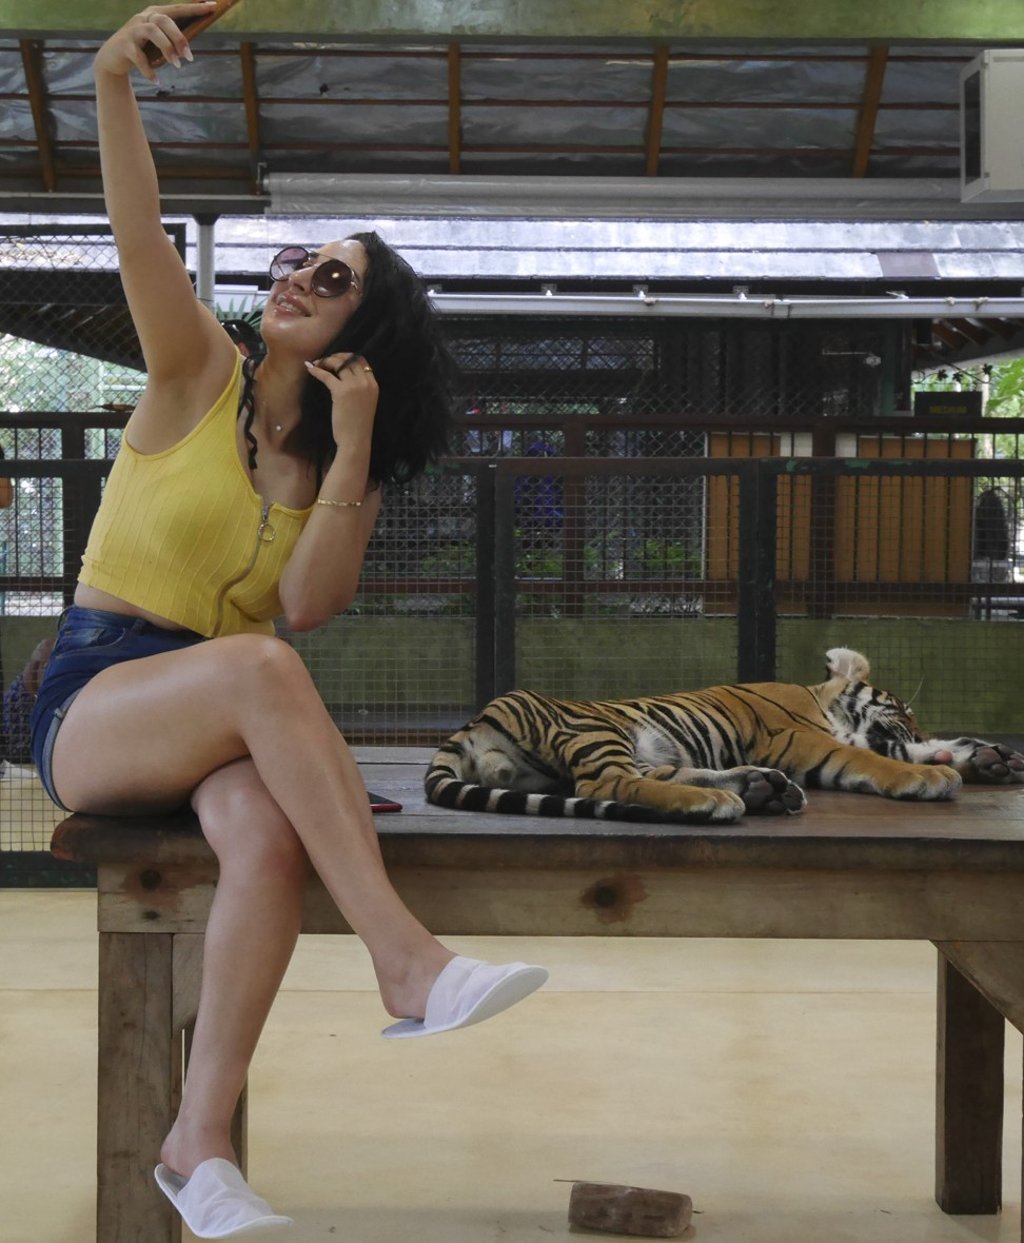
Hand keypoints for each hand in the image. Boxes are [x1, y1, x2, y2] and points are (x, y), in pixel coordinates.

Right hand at [94, 3, 215, 81]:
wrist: (114, 58)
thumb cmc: (144, 49)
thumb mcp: (160, 43)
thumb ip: (173, 41)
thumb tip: (191, 49)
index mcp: (155, 14)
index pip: (177, 9)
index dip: (195, 8)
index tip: (213, 6)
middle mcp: (143, 18)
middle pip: (164, 20)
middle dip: (179, 38)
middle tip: (190, 58)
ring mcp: (133, 30)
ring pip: (152, 31)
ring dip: (167, 49)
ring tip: (176, 65)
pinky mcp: (124, 45)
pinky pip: (138, 56)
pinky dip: (149, 69)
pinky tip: (157, 80)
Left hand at [304, 353, 379, 445]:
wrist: (356, 440)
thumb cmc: (359, 426)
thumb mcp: (365, 403)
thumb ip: (361, 389)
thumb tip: (346, 378)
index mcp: (373, 385)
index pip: (361, 361)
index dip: (348, 357)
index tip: (338, 359)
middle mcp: (365, 382)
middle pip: (350, 359)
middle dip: (336, 356)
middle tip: (325, 360)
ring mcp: (354, 386)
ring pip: (338, 364)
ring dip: (326, 361)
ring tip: (317, 364)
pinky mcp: (341, 392)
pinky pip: (326, 375)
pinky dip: (317, 371)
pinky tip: (310, 369)